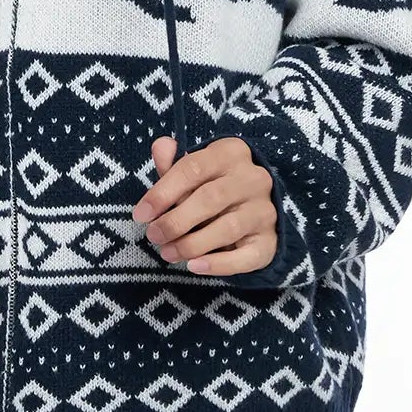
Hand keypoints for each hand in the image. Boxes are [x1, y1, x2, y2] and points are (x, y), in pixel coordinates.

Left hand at [131, 135, 278, 276]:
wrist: (253, 212)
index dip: (163, 192)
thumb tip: (161, 146)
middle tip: (153, 236)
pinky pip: (245, 256)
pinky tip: (194, 266)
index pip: (193, 168)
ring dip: (191, 244)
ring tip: (167, 253)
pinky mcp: (270, 241)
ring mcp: (264, 210)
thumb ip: (173, 165)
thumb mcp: (193, 173)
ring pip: (227, 228)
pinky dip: (218, 264)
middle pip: (211, 198)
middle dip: (176, 221)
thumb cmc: (212, 188)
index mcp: (231, 153)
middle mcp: (253, 179)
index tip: (141, 214)